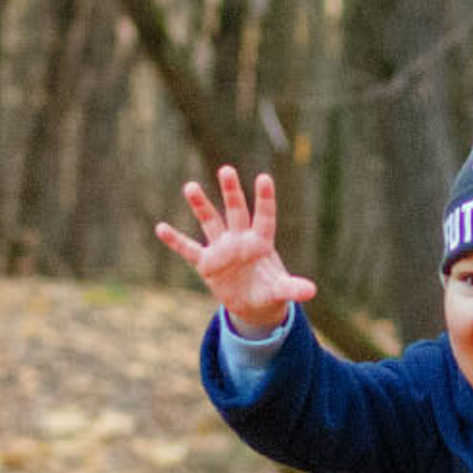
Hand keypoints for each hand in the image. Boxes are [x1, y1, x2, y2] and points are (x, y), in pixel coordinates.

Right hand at [155, 167, 316, 333]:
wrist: (250, 303)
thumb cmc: (268, 290)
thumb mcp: (280, 291)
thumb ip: (292, 288)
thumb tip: (311, 291)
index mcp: (261, 242)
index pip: (264, 217)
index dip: (264, 199)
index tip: (264, 178)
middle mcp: (240, 239)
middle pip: (236, 211)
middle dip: (231, 192)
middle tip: (226, 170)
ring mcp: (221, 249)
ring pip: (210, 222)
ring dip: (201, 206)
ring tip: (190, 187)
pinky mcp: (206, 263)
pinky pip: (188, 249)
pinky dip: (175, 241)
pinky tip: (161, 228)